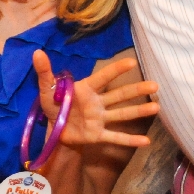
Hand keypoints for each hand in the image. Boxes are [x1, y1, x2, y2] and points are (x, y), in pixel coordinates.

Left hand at [31, 50, 157, 150]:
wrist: (55, 130)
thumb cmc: (54, 105)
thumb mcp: (47, 89)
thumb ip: (44, 72)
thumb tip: (37, 53)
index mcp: (86, 89)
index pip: (103, 78)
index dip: (116, 70)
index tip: (132, 61)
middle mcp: (97, 103)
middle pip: (119, 95)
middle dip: (136, 90)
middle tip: (155, 85)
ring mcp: (100, 119)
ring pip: (121, 114)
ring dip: (138, 111)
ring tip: (156, 107)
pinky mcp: (98, 135)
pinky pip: (115, 138)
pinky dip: (130, 140)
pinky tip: (146, 141)